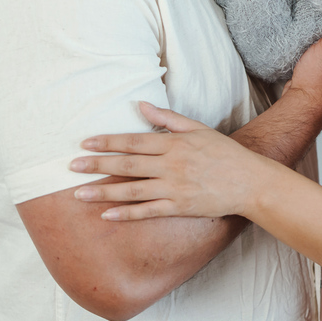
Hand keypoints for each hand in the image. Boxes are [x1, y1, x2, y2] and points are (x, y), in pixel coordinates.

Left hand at [71, 102, 265, 220]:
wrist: (249, 181)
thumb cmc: (224, 153)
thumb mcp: (198, 128)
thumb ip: (167, 118)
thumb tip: (140, 105)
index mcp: (174, 144)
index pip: (134, 141)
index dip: (108, 142)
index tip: (85, 143)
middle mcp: (171, 165)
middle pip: (128, 165)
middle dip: (97, 165)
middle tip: (72, 167)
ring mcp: (174, 188)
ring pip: (132, 190)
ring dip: (103, 192)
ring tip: (78, 194)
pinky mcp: (179, 207)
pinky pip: (147, 211)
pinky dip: (126, 214)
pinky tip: (106, 215)